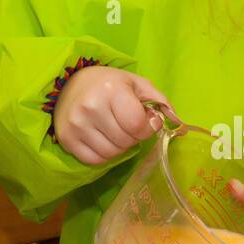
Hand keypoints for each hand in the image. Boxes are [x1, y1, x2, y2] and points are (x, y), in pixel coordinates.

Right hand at [53, 65, 171, 164]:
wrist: (70, 83)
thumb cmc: (109, 84)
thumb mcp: (136, 84)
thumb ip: (159, 101)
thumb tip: (177, 121)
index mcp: (111, 90)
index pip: (137, 126)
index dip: (147, 128)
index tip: (146, 120)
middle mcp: (91, 107)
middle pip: (126, 142)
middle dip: (133, 136)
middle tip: (127, 124)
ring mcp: (76, 125)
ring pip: (112, 154)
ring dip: (119, 146)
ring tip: (115, 130)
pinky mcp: (66, 139)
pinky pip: (95, 160)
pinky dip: (104, 154)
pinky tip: (102, 138)